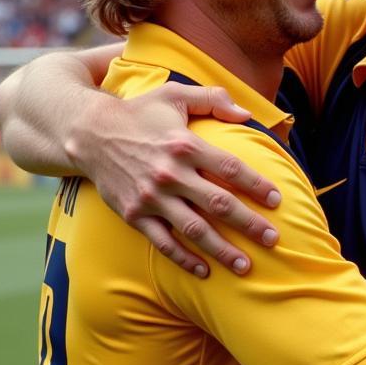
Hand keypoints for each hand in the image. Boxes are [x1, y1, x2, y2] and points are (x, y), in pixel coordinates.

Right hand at [70, 82, 281, 276]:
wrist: (89, 134)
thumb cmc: (139, 113)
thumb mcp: (175, 94)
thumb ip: (213, 99)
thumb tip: (247, 114)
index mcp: (185, 144)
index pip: (230, 168)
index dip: (256, 185)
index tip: (276, 199)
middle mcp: (170, 173)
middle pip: (219, 204)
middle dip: (249, 224)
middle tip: (273, 239)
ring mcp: (151, 197)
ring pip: (194, 229)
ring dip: (222, 250)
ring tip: (246, 266)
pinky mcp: (134, 214)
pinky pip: (163, 242)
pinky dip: (184, 258)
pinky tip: (204, 270)